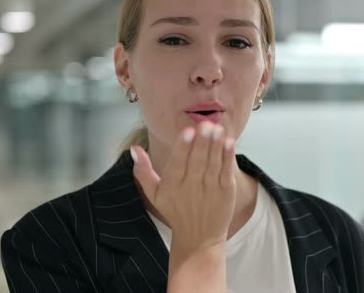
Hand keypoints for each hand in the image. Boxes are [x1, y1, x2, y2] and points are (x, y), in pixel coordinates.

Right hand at [130, 121, 236, 250]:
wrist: (199, 238)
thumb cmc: (175, 211)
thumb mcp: (154, 194)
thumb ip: (143, 171)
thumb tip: (134, 148)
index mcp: (172, 185)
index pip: (177, 163)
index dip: (183, 147)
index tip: (188, 131)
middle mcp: (191, 187)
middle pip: (197, 161)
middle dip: (202, 142)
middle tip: (206, 124)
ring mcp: (210, 190)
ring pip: (212, 164)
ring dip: (216, 145)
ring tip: (218, 129)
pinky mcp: (226, 192)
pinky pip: (226, 172)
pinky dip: (228, 158)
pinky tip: (229, 143)